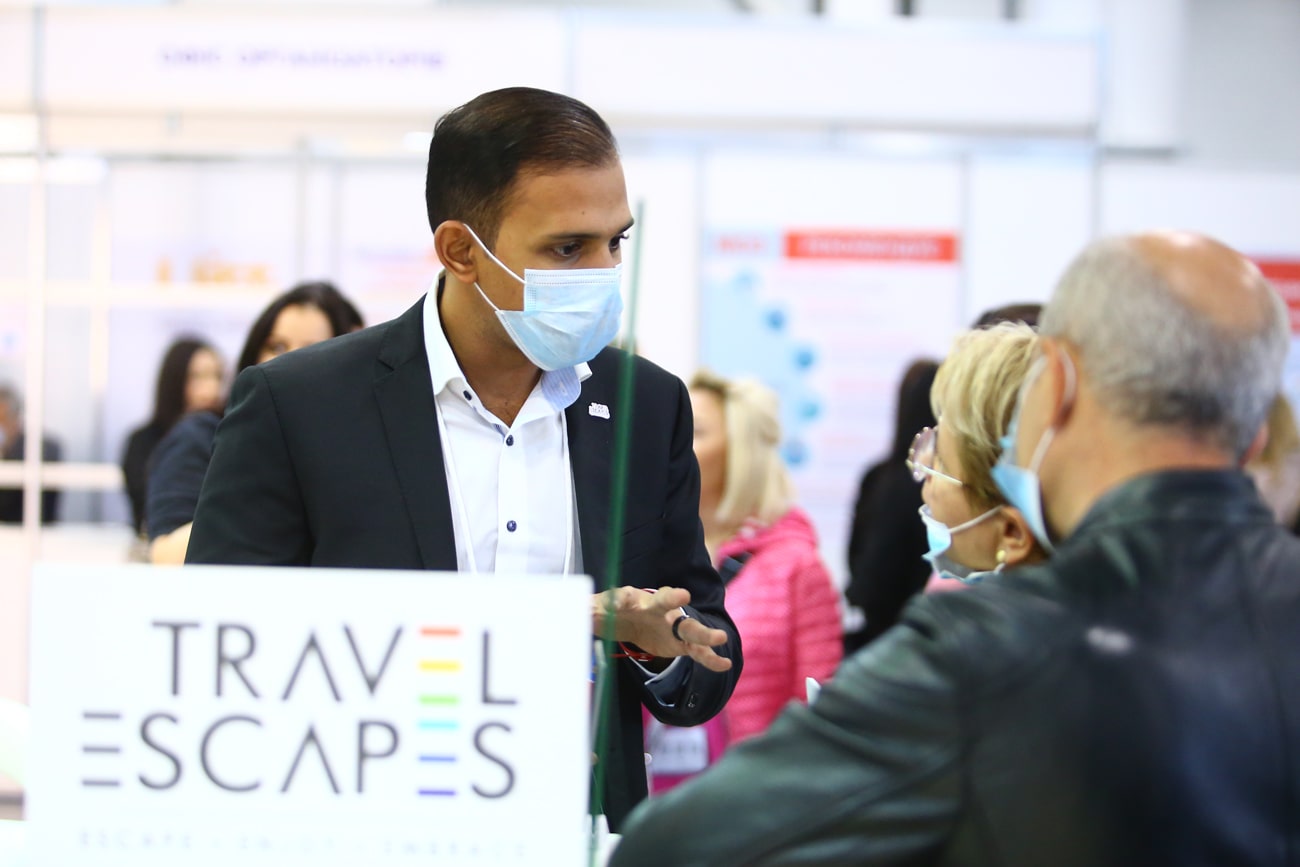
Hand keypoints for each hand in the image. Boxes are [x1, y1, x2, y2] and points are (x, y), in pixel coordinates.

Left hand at [591, 586, 732, 672]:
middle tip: (681, 596)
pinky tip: (724, 663)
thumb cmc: (611, 612)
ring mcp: (671, 625)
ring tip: (720, 637)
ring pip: (688, 627)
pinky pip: (696, 651)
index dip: (622, 599)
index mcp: (631, 599)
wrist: (629, 620)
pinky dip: (710, 657)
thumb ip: (586, 611)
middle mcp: (655, 608)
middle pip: (664, 602)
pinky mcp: (679, 644)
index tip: (621, 601)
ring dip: (703, 633)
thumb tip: (574, 608)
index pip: (626, 596)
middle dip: (672, 599)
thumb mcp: (594, 612)